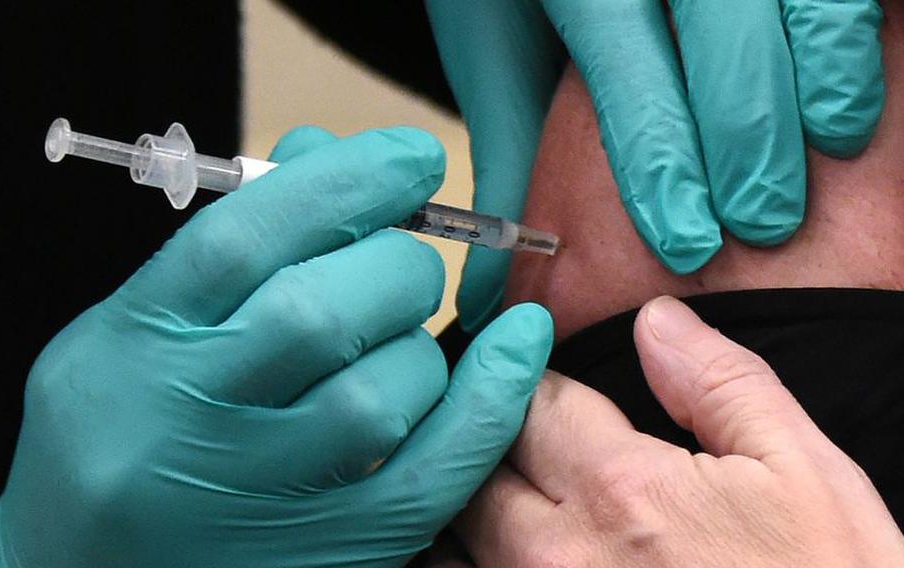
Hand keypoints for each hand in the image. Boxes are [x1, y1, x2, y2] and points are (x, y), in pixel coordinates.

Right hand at [0, 126, 554, 566]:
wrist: (88, 564)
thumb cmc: (125, 420)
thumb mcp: (143, 318)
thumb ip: (235, 238)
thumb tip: (333, 155)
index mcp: (135, 344)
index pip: (246, 241)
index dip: (345, 182)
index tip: (412, 157)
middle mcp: (191, 421)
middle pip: (323, 312)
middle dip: (394, 263)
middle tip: (399, 261)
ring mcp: (261, 493)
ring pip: (383, 390)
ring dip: (418, 340)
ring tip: (391, 339)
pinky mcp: (332, 546)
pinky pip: (433, 471)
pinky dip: (492, 398)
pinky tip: (520, 344)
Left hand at [426, 0, 885, 330]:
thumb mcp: (498, 60)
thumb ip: (506, 153)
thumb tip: (491, 274)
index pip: (629, 82)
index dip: (661, 165)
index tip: (683, 242)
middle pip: (723, 47)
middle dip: (749, 139)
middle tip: (763, 221)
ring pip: (793, 8)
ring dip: (818, 81)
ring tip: (831, 144)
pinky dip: (845, 37)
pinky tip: (840, 96)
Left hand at [453, 296, 903, 565]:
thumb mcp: (804, 476)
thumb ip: (722, 385)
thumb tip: (656, 321)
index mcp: (622, 491)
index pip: (529, 401)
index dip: (529, 381)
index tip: (539, 381)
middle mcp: (557, 555)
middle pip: (471, 464)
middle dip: (485, 434)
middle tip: (507, 425)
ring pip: (453, 533)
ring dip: (465, 496)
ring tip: (493, 480)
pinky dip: (468, 556)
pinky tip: (492, 543)